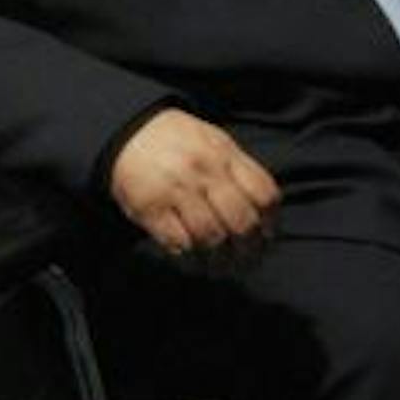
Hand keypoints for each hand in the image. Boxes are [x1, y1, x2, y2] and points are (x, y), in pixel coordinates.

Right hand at [108, 109, 278, 274]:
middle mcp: (203, 171)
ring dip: (220, 262)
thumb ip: (238, 172)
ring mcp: (176, 190)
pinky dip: (193, 261)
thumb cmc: (177, 141)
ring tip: (220, 267)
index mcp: (224, 154)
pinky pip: (181, 245)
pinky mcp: (151, 208)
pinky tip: (195, 262)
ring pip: (212, 238)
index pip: (264, 195)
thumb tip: (264, 216)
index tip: (266, 238)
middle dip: (249, 250)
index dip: (271, 223)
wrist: (127, 132)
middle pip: (242, 222)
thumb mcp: (213, 142)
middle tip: (245, 261)